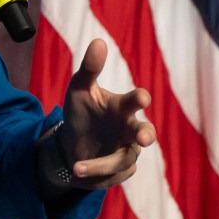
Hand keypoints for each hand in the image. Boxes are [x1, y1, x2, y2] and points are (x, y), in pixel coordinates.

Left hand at [60, 38, 156, 188]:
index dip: (140, 99)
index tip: (142, 98)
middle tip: (144, 139)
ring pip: (124, 160)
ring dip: (101, 165)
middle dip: (146, 135)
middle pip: (146, 133)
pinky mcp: (120, 171)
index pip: (135, 101)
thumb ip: (89, 68)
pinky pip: (114, 177)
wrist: (72, 142)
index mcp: (122, 107)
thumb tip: (98, 41)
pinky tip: (79, 174)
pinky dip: (96, 178)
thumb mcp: (79, 89)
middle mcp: (130, 129)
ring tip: (77, 167)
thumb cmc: (82, 111)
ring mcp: (127, 151)